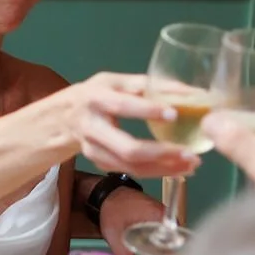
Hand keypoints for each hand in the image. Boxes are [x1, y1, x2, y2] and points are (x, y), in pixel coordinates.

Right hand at [66, 73, 199, 179]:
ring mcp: (94, 150)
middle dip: (161, 154)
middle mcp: (92, 127)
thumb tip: (192, 92)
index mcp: (96, 98)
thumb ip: (149, 85)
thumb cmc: (98, 94)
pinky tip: (178, 168)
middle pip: (127, 149)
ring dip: (164, 168)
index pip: (121, 105)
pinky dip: (157, 172)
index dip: (147, 110)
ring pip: (131, 167)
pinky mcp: (100, 165)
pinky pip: (132, 172)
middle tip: (190, 154)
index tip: (174, 114)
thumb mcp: (116, 82)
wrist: (63, 118)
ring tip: (192, 164)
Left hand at [93, 181, 170, 254]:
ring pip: (163, 251)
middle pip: (167, 252)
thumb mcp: (114, 231)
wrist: (110, 195)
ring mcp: (166, 225)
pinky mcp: (160, 229)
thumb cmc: (113, 209)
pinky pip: (159, 246)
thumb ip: (123, 252)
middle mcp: (169, 222)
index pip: (164, 249)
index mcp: (161, 218)